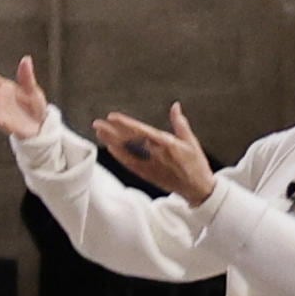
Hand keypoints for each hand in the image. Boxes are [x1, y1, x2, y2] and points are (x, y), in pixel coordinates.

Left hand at [95, 103, 217, 203]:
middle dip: (112, 132)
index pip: (142, 131)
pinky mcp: (147, 175)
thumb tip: (175, 106)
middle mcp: (156, 154)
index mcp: (167, 144)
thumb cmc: (196, 164)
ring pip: (127, 152)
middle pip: (129, 140)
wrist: (198, 189)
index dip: (126, 124)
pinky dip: (120, 156)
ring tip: (99, 132)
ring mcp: (149, 166)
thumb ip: (180, 123)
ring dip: (112, 142)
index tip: (112, 117)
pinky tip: (110, 148)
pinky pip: (130, 164)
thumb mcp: (191, 142)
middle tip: (97, 123)